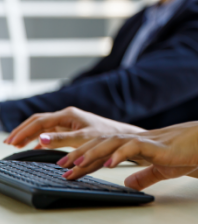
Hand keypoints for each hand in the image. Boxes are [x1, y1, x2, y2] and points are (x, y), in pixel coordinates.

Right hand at [4, 107, 142, 148]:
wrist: (122, 137)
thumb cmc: (106, 136)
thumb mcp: (83, 139)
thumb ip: (61, 139)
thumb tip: (39, 139)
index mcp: (68, 115)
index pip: (39, 121)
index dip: (24, 131)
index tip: (12, 141)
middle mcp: (68, 116)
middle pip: (39, 121)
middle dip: (23, 131)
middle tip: (9, 142)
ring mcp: (70, 122)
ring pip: (44, 126)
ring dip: (30, 134)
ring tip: (17, 145)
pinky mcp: (73, 129)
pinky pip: (51, 132)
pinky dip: (40, 139)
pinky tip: (35, 147)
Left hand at [58, 120, 197, 190]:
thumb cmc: (190, 152)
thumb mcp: (162, 167)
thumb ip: (144, 175)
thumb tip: (129, 183)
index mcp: (137, 145)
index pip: (105, 150)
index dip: (85, 159)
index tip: (67, 168)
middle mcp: (137, 139)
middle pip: (102, 143)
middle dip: (78, 154)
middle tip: (59, 164)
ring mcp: (146, 140)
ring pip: (111, 142)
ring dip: (91, 153)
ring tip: (74, 164)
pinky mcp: (156, 144)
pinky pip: (133, 147)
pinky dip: (119, 154)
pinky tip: (108, 162)